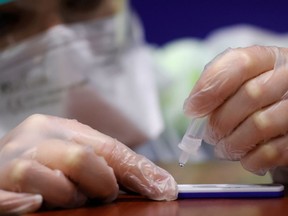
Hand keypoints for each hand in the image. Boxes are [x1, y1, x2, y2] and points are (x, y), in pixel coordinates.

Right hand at [0, 114, 176, 214]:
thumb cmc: (41, 162)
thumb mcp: (72, 154)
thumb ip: (107, 165)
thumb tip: (159, 186)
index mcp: (57, 128)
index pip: (107, 147)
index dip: (138, 170)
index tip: (164, 189)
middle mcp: (33, 140)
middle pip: (81, 158)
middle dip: (101, 183)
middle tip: (103, 194)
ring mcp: (9, 164)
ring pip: (52, 182)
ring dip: (69, 197)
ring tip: (68, 198)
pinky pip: (8, 200)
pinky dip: (23, 204)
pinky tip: (32, 204)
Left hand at [184, 45, 287, 174]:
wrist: (286, 117)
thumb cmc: (257, 100)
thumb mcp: (238, 82)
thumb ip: (216, 86)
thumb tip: (193, 107)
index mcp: (270, 59)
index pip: (240, 63)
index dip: (210, 87)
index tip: (192, 109)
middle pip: (251, 94)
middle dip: (220, 121)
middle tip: (209, 135)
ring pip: (260, 124)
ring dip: (232, 144)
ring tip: (224, 148)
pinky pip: (273, 152)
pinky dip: (251, 159)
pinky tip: (246, 157)